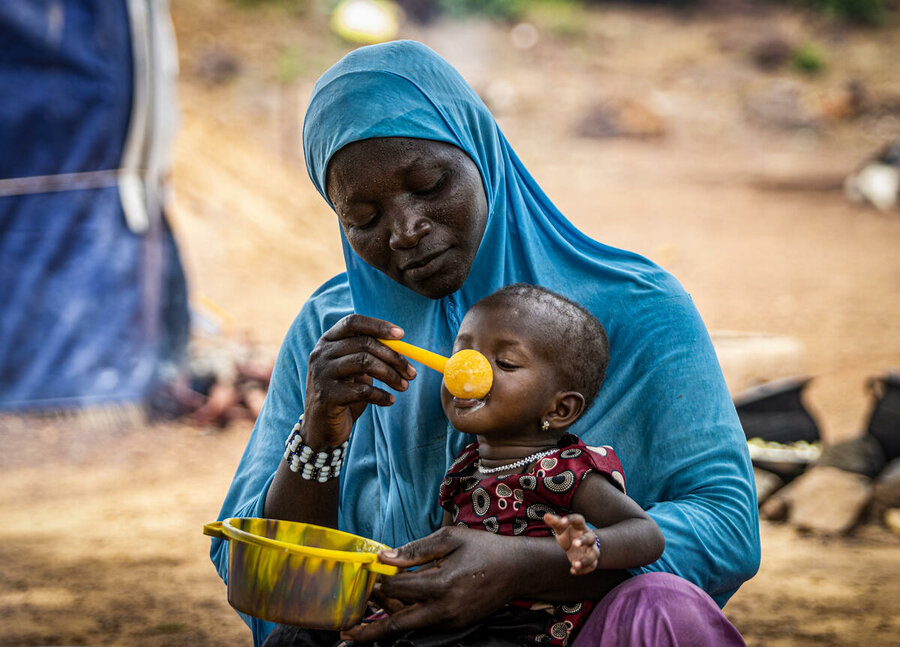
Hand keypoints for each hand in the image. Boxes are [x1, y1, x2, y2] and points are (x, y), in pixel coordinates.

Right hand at [302, 314, 415, 447]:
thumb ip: (370, 355)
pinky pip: (362, 390)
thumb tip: (404, 349)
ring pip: (364, 363)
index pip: (353, 322)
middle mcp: (321, 354)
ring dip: (391, 375)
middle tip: (412, 372)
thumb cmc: (344, 394)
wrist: (321, 427)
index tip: (401, 335)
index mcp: (328, 341)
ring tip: (404, 386)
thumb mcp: (355, 371)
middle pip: (364, 343)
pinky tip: (390, 401)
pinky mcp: (327, 396)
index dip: (378, 326)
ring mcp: (321, 374)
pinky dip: (381, 395)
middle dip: (394, 357)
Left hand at [340, 527, 516, 642]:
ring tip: (368, 608)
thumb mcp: (449, 538)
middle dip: (369, 628)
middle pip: (396, 624)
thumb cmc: (483, 548)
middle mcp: (443, 610)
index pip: (397, 589)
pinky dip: (407, 617)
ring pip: (409, 626)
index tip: (365, 574)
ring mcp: (450, 621)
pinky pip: (424, 624)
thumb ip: (415, 550)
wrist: (518, 570)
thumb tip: (384, 557)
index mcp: (440, 584)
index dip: (378, 582)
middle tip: (346, 627)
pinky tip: (396, 605)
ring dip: (388, 618)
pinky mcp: (455, 625)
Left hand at [544, 513, 598, 574]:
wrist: (579, 546)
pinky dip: (583, 570)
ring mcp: (592, 549)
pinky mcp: (592, 561)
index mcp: (580, 526)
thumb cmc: (569, 534)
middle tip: (574, 544)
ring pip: (594, 554)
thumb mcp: (561, 528)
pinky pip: (591, 566)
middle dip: (583, 541)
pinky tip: (573, 571)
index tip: (562, 521)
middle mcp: (589, 537)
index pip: (578, 519)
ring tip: (574, 564)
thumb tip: (545, 516)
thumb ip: (554, 522)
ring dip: (585, 560)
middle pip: (590, 538)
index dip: (571, 519)